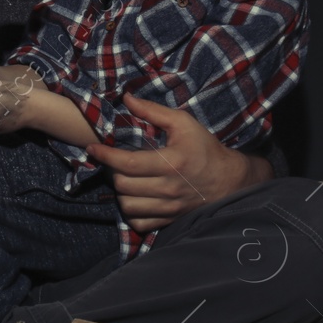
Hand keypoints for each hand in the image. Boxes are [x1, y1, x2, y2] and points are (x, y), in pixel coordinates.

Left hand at [86, 92, 270, 232]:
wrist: (230, 180)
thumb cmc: (205, 148)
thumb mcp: (183, 123)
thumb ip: (153, 111)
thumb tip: (127, 98)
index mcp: (171, 163)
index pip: (127, 163)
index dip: (105, 155)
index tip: (92, 148)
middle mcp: (168, 188)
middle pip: (123, 185)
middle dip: (111, 171)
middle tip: (113, 161)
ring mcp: (169, 208)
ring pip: (127, 206)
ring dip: (119, 192)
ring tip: (123, 178)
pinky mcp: (169, 220)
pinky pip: (138, 223)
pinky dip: (129, 212)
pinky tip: (133, 197)